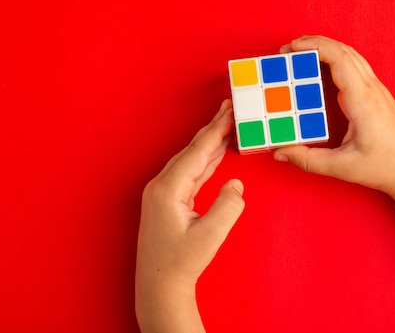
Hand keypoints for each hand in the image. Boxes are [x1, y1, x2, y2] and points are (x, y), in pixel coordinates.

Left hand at [135, 100, 244, 332]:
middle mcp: (161, 186)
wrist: (159, 286)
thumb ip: (227, 206)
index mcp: (168, 189)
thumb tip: (236, 184)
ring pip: (190, 160)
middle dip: (212, 129)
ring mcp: (162, 193)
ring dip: (209, 143)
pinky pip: (189, 173)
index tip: (228, 110)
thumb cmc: (180, 264)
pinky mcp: (167, 201)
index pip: (197, 152)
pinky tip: (214, 154)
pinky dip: (204, 160)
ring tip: (225, 125)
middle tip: (229, 108)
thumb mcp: (211, 236)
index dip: (215, 130)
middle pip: (192, 150)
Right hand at [274, 36, 394, 201]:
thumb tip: (280, 152)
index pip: (339, 59)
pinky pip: (356, 67)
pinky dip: (336, 59)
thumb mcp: (342, 167)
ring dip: (326, 49)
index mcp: (363, 101)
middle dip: (314, 44)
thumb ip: (307, 159)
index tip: (292, 47)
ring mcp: (378, 90)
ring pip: (351, 56)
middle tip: (288, 50)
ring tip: (300, 54)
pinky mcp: (378, 96)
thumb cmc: (386, 168)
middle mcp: (372, 89)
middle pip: (344, 51)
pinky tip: (322, 68)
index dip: (314, 47)